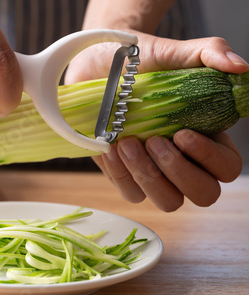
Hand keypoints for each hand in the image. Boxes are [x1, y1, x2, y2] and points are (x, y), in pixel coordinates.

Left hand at [65, 31, 247, 210]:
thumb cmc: (141, 61)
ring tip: (128, 143)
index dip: (210, 158)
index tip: (182, 133)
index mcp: (205, 135)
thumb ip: (210, 53)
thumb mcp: (174, 52)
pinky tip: (111, 148)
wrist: (99, 64)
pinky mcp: (125, 174)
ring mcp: (154, 171)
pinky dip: (121, 174)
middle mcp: (183, 159)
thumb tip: (239, 68)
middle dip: (179, 172)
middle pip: (203, 194)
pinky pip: (131, 193)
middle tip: (154, 141)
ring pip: (168, 201)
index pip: (227, 167)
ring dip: (148, 176)